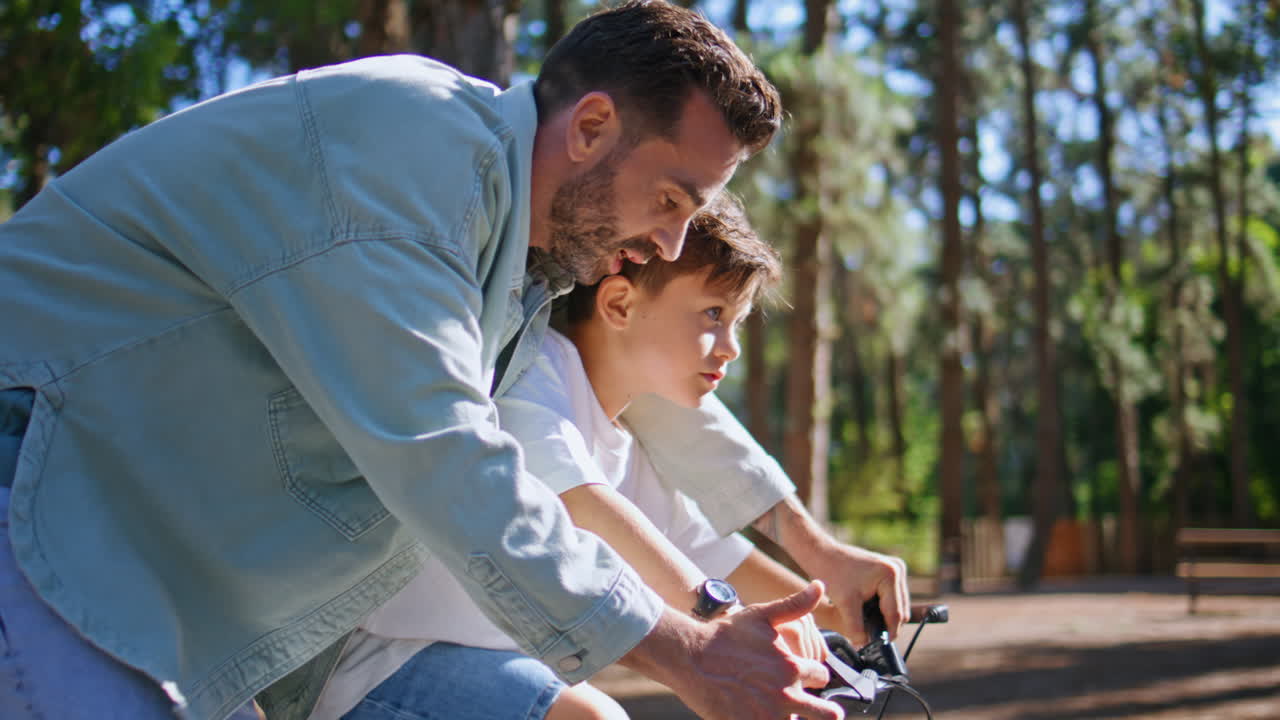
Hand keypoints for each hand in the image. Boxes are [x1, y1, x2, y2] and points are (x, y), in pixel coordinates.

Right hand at [620, 582, 844, 719]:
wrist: (689, 657)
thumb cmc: (724, 635)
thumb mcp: (761, 614)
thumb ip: (795, 604)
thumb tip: (819, 586)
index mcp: (793, 667)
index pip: (822, 677)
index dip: (813, 674)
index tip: (804, 674)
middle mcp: (786, 695)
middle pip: (826, 714)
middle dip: (825, 710)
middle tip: (815, 707)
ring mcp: (768, 716)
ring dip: (788, 715)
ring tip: (771, 704)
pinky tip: (755, 710)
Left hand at [808, 544, 908, 643]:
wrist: (822, 553)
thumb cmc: (832, 574)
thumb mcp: (845, 604)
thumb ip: (856, 628)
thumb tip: (864, 645)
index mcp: (890, 575)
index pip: (895, 613)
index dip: (887, 633)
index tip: (878, 647)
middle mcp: (897, 569)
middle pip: (900, 610)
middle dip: (886, 624)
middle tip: (870, 637)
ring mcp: (895, 568)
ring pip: (897, 604)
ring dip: (884, 616)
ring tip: (866, 624)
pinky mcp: (889, 570)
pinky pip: (892, 596)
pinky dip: (881, 606)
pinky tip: (867, 611)